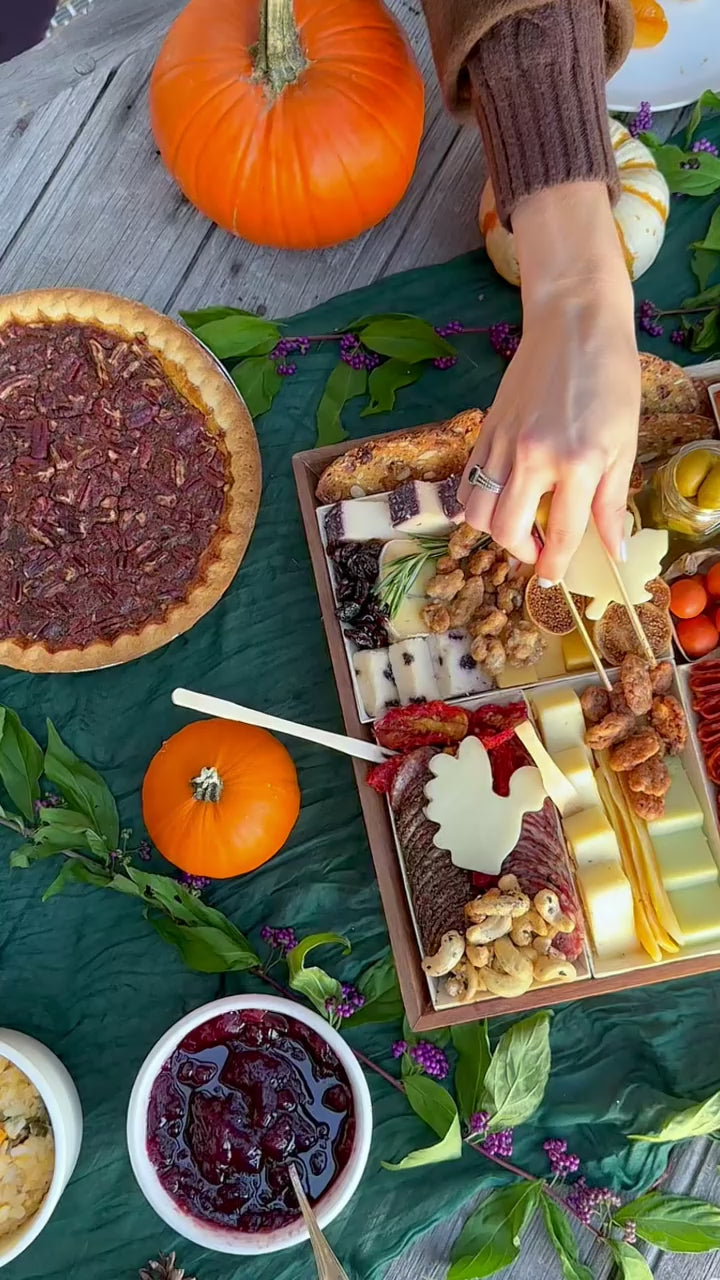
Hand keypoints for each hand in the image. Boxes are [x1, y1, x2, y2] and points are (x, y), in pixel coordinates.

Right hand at [458, 183, 639, 583]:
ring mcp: (503, 443)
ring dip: (492, 530)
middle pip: (506, 530)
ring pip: (476, 510)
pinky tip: (495, 500)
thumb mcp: (624, 443)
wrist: (575, 323)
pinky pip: (468, 480)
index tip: (553, 578)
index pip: (559, 534)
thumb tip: (614, 550)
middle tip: (537, 550)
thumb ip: (612, 502)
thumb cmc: (610, 378)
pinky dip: (474, 501)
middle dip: (521, 552)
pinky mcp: (486, 428)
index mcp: (575, 463)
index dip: (554, 565)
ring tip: (516, 525)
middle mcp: (532, 457)